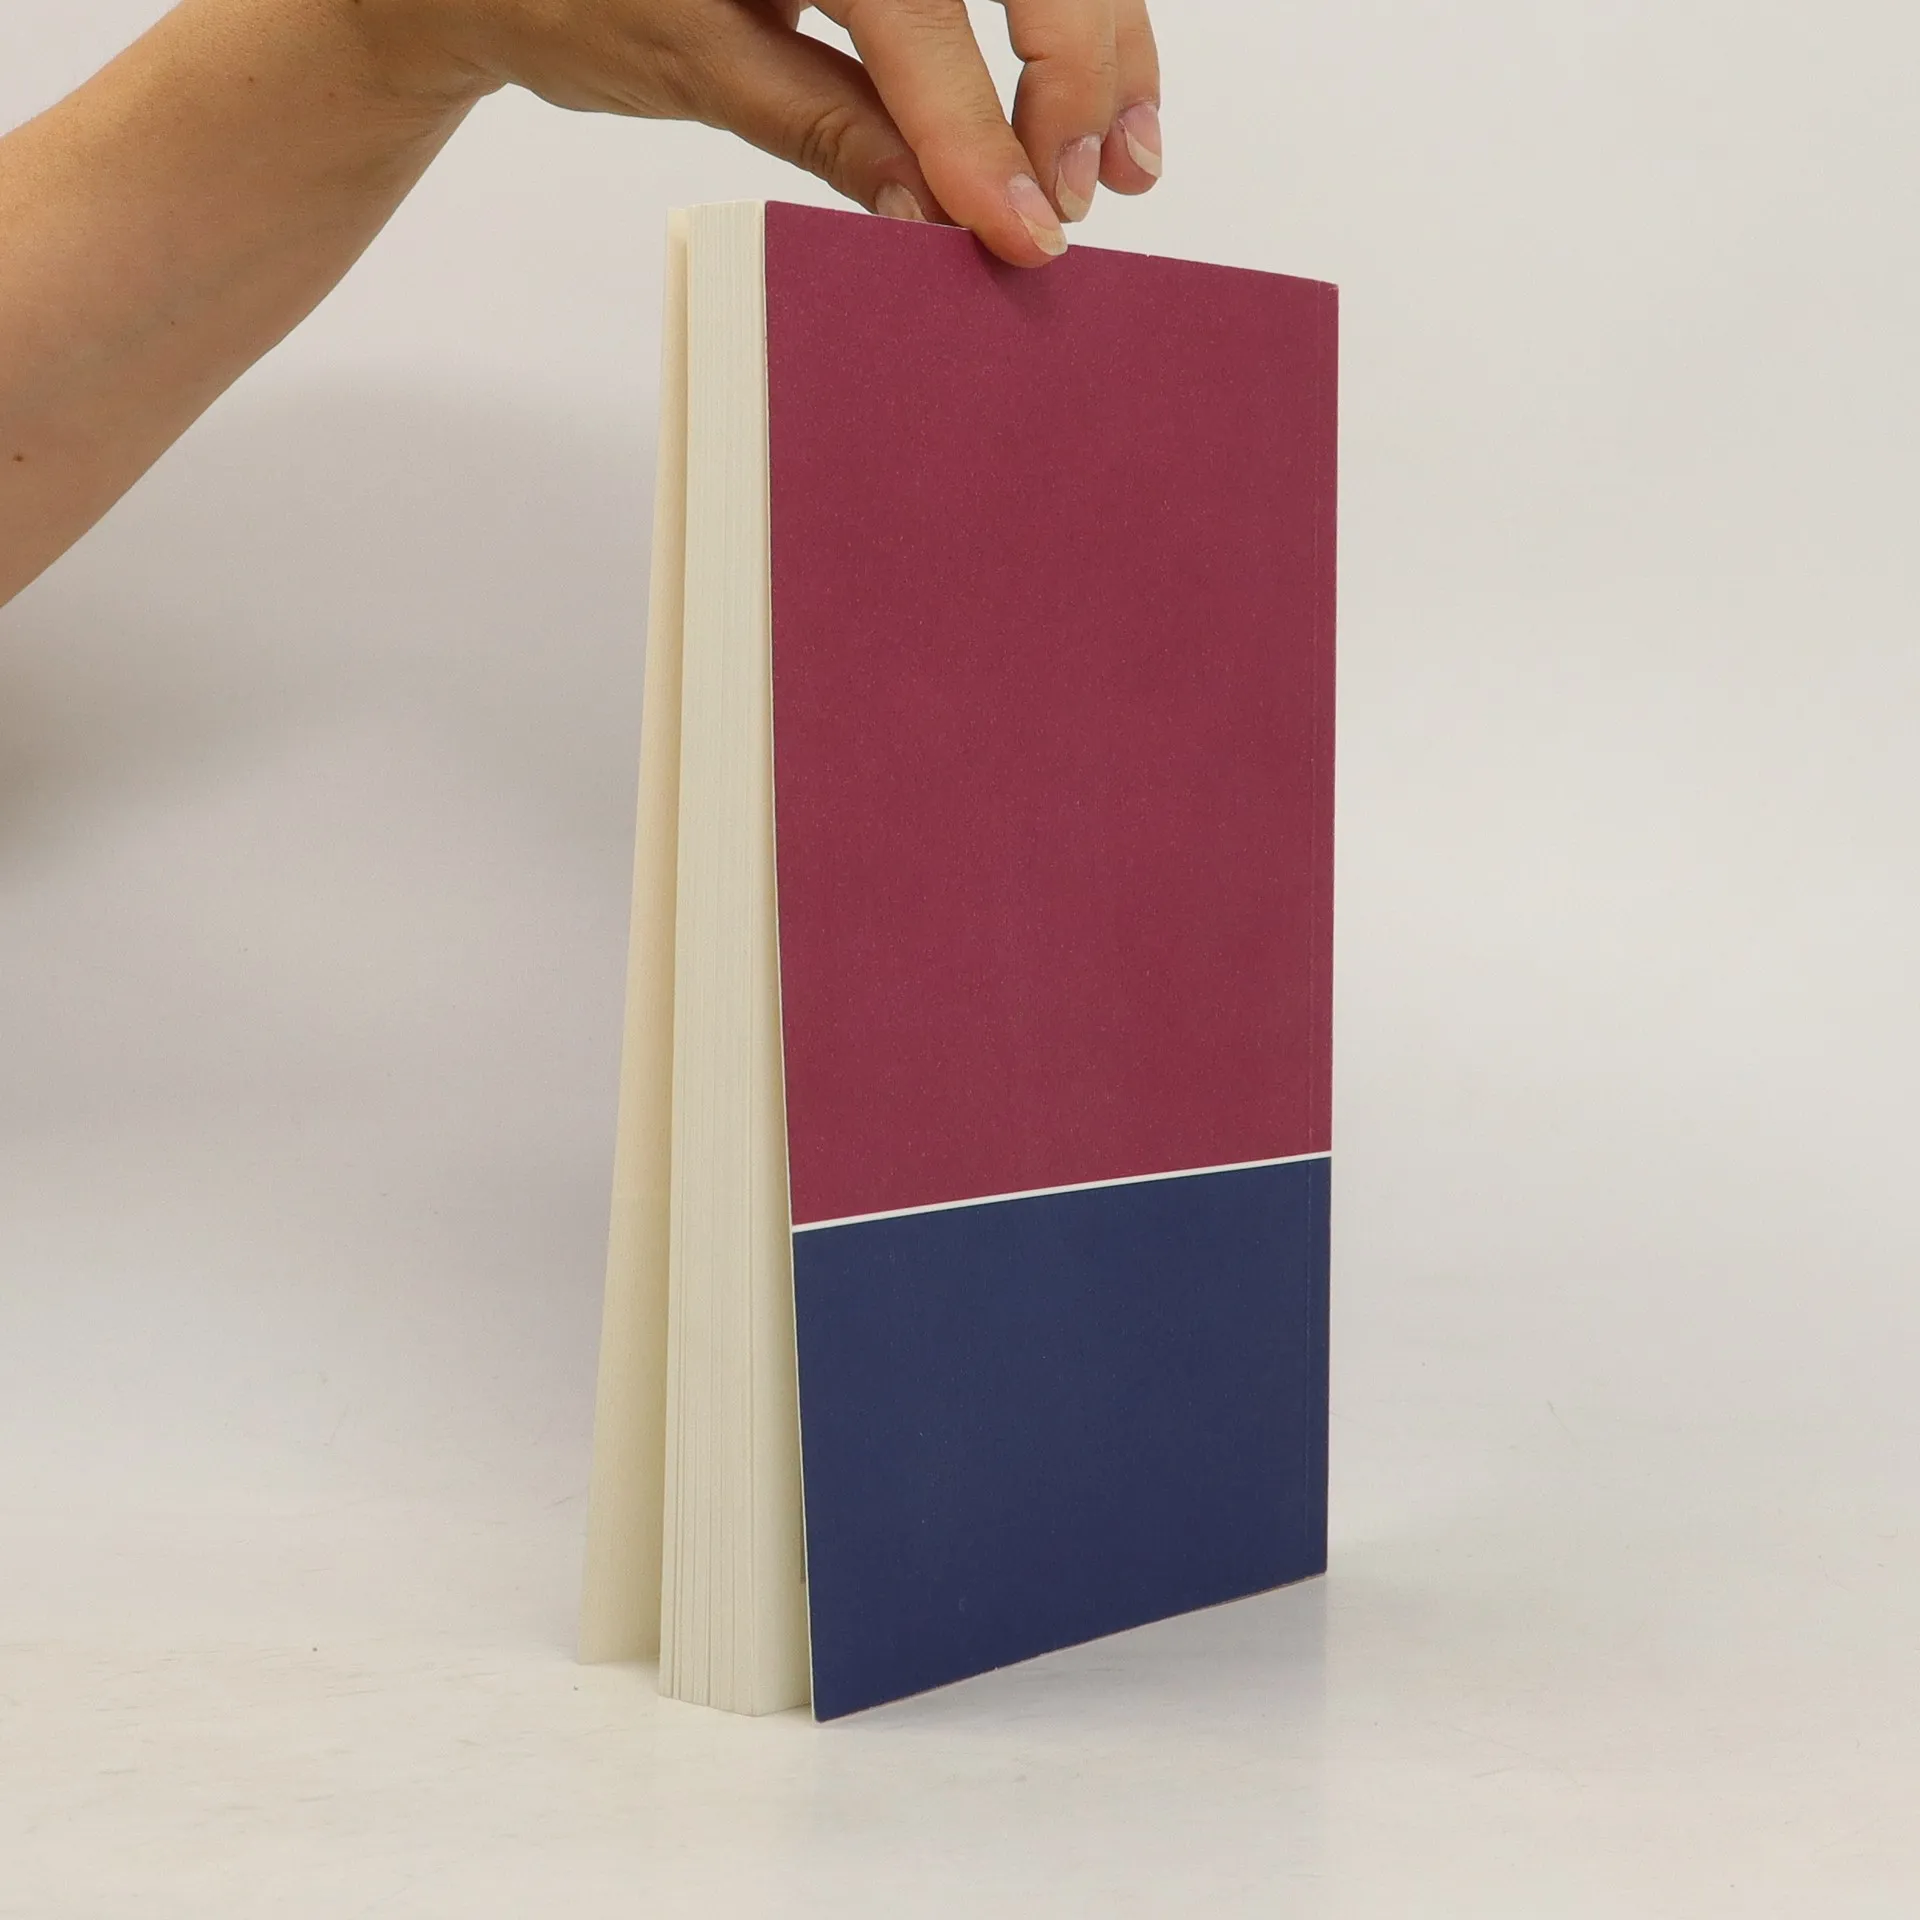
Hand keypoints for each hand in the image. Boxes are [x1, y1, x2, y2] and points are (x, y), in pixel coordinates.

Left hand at [351, 0, 1161, 265]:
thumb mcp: (694, 60)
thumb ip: (828, 128)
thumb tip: (937, 216)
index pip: (919, 13)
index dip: (981, 130)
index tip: (1022, 231)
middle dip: (1071, 74)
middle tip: (1071, 197)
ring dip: (1103, 47)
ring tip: (1121, 160)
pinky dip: (1070, 25)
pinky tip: (1099, 98)